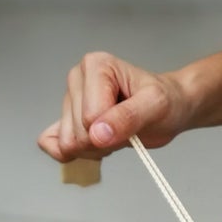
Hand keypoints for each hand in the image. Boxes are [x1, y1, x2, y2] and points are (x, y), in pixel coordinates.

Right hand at [37, 51, 191, 162]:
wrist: (169, 110)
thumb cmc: (165, 102)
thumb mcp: (156, 107)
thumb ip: (128, 118)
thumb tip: (98, 134)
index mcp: (96, 66)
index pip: (90, 116)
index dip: (113, 129)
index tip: (133, 120)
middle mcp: (77, 79)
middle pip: (77, 132)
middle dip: (104, 141)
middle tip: (126, 129)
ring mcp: (68, 100)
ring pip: (68, 143)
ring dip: (96, 149)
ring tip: (116, 133)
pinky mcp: (64, 120)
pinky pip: (52, 145)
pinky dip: (76, 155)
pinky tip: (97, 146)